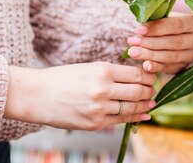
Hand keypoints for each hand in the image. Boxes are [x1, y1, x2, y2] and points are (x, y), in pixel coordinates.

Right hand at [4, 63, 156, 130]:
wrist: (38, 96)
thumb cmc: (63, 78)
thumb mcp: (89, 68)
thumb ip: (112, 73)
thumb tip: (137, 78)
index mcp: (102, 70)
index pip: (136, 74)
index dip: (149, 76)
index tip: (152, 76)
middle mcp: (103, 90)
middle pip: (139, 91)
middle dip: (150, 91)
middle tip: (154, 90)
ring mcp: (99, 109)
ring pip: (132, 108)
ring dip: (145, 105)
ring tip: (151, 102)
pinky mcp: (95, 124)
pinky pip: (121, 121)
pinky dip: (135, 118)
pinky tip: (143, 115)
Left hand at [126, 14, 192, 73]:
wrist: (175, 36)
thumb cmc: (166, 21)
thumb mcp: (164, 13)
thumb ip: (156, 13)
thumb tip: (141, 16)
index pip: (176, 25)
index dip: (157, 28)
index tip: (138, 30)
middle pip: (174, 42)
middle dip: (151, 43)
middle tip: (132, 42)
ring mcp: (192, 55)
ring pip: (171, 57)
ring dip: (150, 55)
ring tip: (133, 52)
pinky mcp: (185, 67)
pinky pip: (170, 68)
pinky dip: (156, 67)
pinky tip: (144, 65)